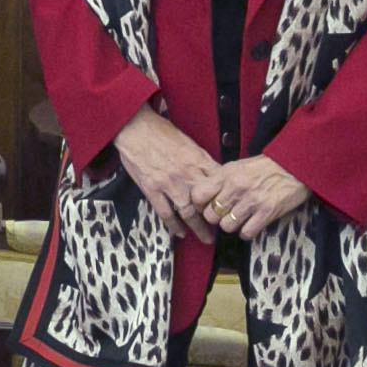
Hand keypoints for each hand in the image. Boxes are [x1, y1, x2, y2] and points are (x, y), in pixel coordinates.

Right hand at [112, 107, 221, 242]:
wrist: (135, 127)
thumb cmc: (160, 130)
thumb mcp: (188, 141)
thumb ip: (200, 159)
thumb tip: (211, 171)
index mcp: (197, 160)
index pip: (218, 184)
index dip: (226, 197)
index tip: (231, 207)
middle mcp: (186, 174)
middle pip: (207, 202)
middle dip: (217, 217)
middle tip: (224, 228)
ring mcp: (169, 183)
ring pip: (188, 212)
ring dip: (199, 228)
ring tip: (206, 238)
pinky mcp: (152, 189)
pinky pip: (165, 213)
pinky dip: (173, 225)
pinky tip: (180, 233)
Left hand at [200, 156, 312, 240]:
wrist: (296, 165)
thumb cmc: (267, 166)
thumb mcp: (238, 166)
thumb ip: (221, 179)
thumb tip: (205, 196)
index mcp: (227, 174)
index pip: (198, 195)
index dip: (200, 204)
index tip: (207, 206)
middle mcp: (236, 187)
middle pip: (210, 215)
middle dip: (216, 218)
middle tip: (225, 214)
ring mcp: (251, 201)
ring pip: (226, 227)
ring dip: (232, 226)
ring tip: (240, 219)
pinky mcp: (266, 212)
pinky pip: (246, 232)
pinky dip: (247, 232)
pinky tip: (251, 224)